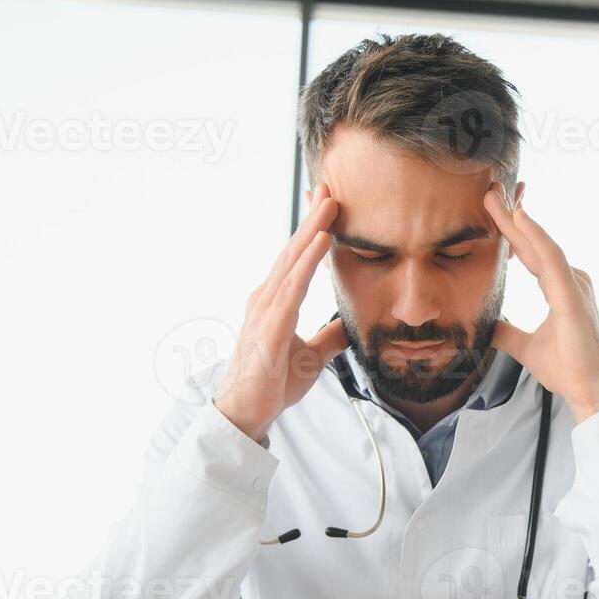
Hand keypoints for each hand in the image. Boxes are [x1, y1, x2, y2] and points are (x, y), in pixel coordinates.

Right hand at [214, 184, 347, 441]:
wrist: (248, 412)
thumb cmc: (272, 383)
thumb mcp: (312, 356)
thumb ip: (329, 337)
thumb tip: (350, 325)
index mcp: (276, 301)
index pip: (298, 259)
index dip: (314, 231)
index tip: (329, 204)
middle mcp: (266, 297)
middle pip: (294, 250)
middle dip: (313, 218)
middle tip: (330, 186)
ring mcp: (265, 308)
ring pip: (293, 261)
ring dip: (313, 230)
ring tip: (331, 203)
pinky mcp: (270, 325)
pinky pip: (293, 287)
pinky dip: (308, 262)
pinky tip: (322, 242)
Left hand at [483, 186, 598, 422]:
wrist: (593, 392)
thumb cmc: (569, 370)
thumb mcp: (525, 347)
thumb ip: (506, 332)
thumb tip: (484, 325)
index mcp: (561, 289)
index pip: (528, 254)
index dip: (509, 232)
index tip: (489, 210)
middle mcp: (570, 281)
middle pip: (533, 243)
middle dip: (509, 216)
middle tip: (488, 190)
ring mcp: (574, 285)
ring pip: (540, 245)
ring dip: (516, 220)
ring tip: (494, 197)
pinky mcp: (573, 296)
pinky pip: (551, 259)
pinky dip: (535, 237)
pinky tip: (519, 218)